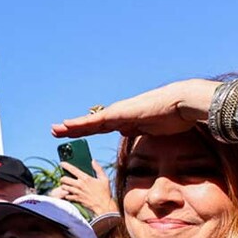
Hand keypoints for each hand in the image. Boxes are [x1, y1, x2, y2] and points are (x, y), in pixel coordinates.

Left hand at [52, 79, 217, 138]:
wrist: (182, 103)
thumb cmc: (173, 116)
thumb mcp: (151, 129)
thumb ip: (138, 130)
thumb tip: (126, 133)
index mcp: (126, 120)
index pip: (102, 128)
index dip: (86, 130)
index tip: (73, 133)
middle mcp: (119, 115)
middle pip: (92, 124)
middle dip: (74, 128)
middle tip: (56, 131)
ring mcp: (118, 113)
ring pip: (90, 122)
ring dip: (72, 126)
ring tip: (55, 129)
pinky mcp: (120, 114)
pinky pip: (97, 121)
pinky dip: (81, 124)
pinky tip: (67, 125)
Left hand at [57, 160, 115, 216]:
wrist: (103, 205)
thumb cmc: (105, 192)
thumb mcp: (104, 179)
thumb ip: (98, 169)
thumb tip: (93, 161)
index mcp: (86, 178)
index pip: (73, 169)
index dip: (66, 165)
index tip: (62, 163)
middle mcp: (79, 185)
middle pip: (64, 179)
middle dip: (63, 178)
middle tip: (65, 178)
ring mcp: (77, 192)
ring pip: (64, 187)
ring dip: (64, 186)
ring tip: (67, 185)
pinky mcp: (76, 199)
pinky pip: (66, 196)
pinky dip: (66, 194)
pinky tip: (70, 193)